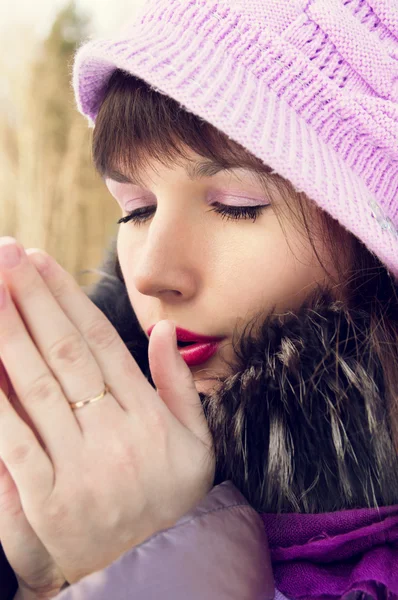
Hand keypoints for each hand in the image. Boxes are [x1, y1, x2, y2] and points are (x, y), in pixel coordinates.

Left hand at [0, 238, 214, 585]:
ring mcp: (78, 468)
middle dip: (31, 299)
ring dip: (7, 334)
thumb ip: (179, 386)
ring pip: (34, 388)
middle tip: (6, 255)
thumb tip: (166, 332)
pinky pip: (11, 441)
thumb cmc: (172, 502)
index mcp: (149, 419)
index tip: (42, 263)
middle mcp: (114, 437)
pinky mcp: (45, 500)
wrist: (155, 575)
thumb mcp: (197, 444)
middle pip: (64, 354)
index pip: (102, 344)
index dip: (69, 299)